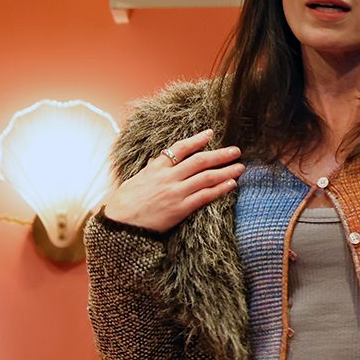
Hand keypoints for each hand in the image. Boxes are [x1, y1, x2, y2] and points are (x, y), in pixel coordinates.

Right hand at [100, 129, 243, 232]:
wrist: (119, 225)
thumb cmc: (123, 203)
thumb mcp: (135, 180)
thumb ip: (149, 170)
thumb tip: (156, 160)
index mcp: (156, 168)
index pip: (180, 148)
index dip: (197, 139)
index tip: (210, 134)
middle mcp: (168, 177)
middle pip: (199, 161)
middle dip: (220, 154)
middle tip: (236, 150)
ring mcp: (175, 192)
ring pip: (206, 177)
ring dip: (226, 170)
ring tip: (240, 167)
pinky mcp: (180, 209)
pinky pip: (204, 196)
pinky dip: (220, 189)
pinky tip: (231, 184)